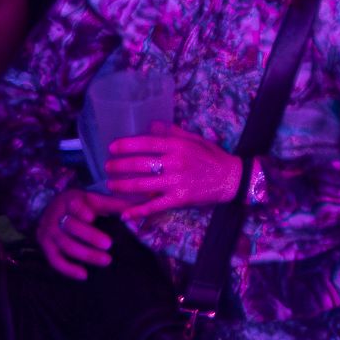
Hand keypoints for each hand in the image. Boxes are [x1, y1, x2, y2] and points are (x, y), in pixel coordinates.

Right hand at [36, 185, 126, 278]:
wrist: (53, 210)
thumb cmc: (82, 205)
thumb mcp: (96, 200)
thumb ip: (115, 205)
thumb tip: (139, 210)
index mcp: (69, 201)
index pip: (74, 205)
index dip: (81, 211)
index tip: (92, 217)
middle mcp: (55, 216)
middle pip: (70, 227)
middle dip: (89, 236)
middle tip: (109, 245)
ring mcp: (48, 233)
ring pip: (65, 245)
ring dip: (85, 254)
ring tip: (106, 261)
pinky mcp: (45, 247)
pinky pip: (54, 261)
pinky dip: (68, 269)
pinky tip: (84, 275)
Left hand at [102, 124, 243, 218]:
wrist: (232, 179)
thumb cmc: (213, 157)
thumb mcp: (195, 140)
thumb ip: (173, 133)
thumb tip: (152, 124)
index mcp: (178, 146)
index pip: (146, 143)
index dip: (126, 146)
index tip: (112, 148)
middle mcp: (175, 163)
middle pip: (139, 165)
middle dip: (119, 166)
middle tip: (108, 167)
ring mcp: (176, 182)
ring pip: (142, 185)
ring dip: (122, 186)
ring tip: (111, 185)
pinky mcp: (179, 199)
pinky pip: (154, 206)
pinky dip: (138, 212)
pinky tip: (125, 214)